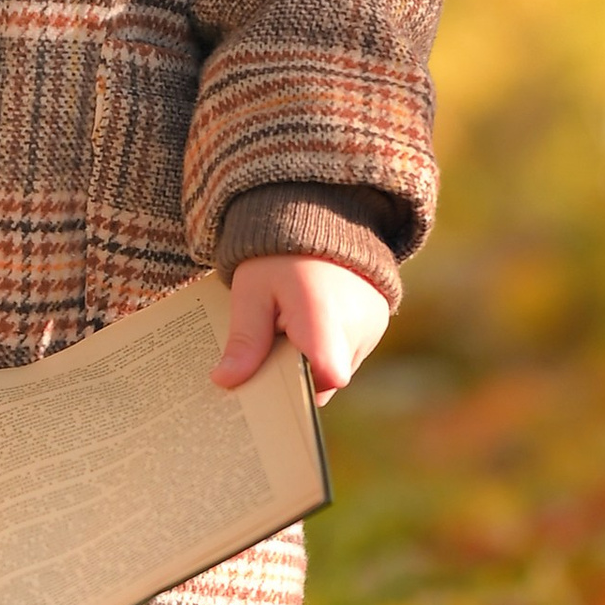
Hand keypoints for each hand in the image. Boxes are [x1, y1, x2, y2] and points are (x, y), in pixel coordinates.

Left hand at [213, 255, 388, 401]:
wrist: (317, 216)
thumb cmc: (279, 254)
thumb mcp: (251, 291)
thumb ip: (244, 339)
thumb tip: (226, 382)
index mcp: (325, 315)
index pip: (327, 376)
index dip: (301, 388)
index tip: (275, 382)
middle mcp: (359, 324)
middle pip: (328, 380)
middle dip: (297, 373)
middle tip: (270, 350)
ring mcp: (374, 325)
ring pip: (339, 369)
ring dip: (313, 359)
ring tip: (289, 327)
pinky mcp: (378, 322)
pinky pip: (349, 353)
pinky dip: (328, 347)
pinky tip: (307, 323)